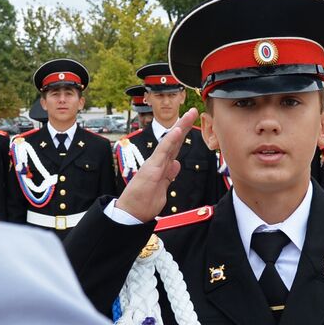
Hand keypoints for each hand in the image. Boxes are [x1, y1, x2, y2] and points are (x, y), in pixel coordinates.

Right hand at [111, 108, 197, 222]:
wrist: (131, 212)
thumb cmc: (143, 202)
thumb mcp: (162, 188)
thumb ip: (169, 176)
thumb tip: (176, 164)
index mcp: (161, 166)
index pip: (174, 147)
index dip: (183, 135)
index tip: (191, 123)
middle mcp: (158, 162)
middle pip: (173, 141)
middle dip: (184, 125)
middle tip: (192, 112)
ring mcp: (154, 164)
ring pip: (169, 142)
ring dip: (179, 128)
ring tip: (188, 115)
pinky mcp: (152, 168)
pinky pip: (163, 152)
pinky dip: (170, 140)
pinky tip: (177, 130)